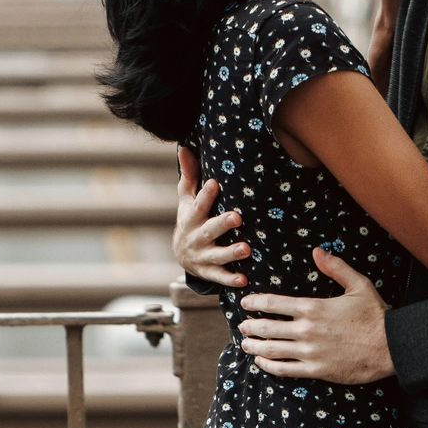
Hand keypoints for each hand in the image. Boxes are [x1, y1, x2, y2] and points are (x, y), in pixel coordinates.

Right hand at [173, 146, 248, 287]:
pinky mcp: (208, 272)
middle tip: (237, 217)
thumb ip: (189, 175)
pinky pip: (219, 277)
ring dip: (230, 253)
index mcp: (191, 217)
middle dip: (222, 224)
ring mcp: (202, 255)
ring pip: (216, 255)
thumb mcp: (186, 199)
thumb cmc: (190, 220)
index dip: (205, 194)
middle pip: (209, 230)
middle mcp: (196, 236)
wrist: (181, 255)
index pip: (198, 204)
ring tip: (246, 249)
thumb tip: (184, 147)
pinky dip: (230, 280)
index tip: (214, 183)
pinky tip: (244, 280)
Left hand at [236, 249, 393, 383]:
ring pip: (271, 350)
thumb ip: (336, 267)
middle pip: (266, 328)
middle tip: (242, 326)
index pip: (272, 304)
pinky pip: (284, 369)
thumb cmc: (376, 315)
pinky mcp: (316, 370)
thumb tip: (318, 251)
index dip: (254, 303)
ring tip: (245, 344)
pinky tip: (261, 362)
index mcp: (313, 307)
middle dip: (250, 326)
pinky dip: (268, 366)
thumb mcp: (358, 285)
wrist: (392, 347)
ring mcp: (310, 352)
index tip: (245, 303)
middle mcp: (307, 330)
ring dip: (254, 347)